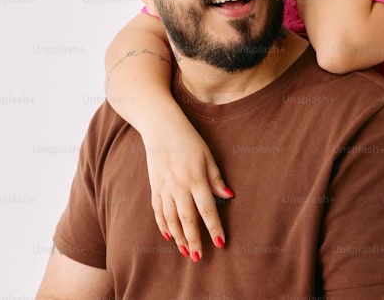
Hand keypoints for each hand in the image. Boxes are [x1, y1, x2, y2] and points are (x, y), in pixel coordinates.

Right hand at [144, 126, 232, 260]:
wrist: (160, 127)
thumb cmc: (188, 139)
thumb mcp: (207, 155)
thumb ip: (216, 177)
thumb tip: (230, 195)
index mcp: (195, 179)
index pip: (207, 210)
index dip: (214, 228)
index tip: (220, 243)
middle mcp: (178, 186)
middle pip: (187, 219)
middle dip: (194, 240)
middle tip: (199, 257)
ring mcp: (164, 187)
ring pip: (171, 219)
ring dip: (178, 237)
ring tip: (185, 251)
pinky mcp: (154, 186)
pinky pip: (158, 210)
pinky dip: (162, 224)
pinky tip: (168, 236)